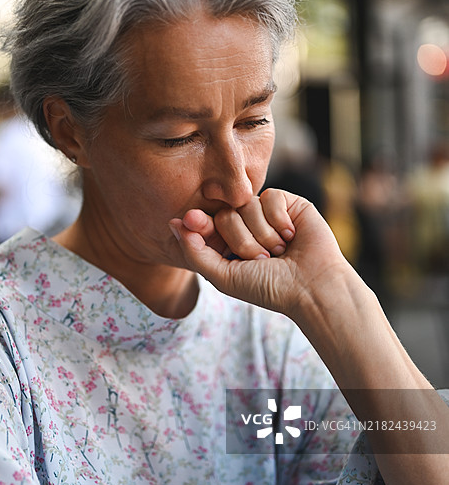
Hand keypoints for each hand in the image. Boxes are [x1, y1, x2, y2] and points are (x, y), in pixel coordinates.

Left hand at [169, 188, 349, 317]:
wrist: (311, 287)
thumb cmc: (268, 288)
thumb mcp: (223, 276)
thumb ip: (195, 252)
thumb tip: (173, 224)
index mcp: (228, 243)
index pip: (205, 223)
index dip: (199, 222)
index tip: (191, 219)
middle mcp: (246, 225)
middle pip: (226, 214)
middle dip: (242, 241)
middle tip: (262, 259)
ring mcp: (266, 213)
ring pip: (247, 205)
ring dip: (263, 235)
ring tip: (279, 252)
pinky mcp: (288, 203)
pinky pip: (270, 197)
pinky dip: (279, 220)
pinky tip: (291, 236)